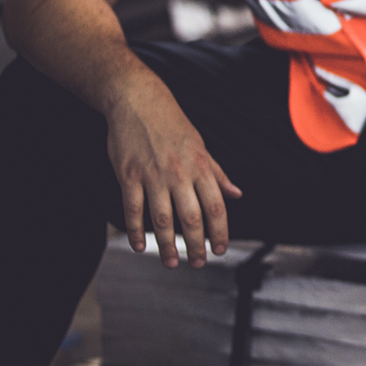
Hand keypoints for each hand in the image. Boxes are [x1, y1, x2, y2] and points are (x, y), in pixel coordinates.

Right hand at [104, 88, 240, 267]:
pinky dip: (136, 231)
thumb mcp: (201, 146)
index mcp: (200, 167)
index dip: (221, 231)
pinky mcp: (128, 175)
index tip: (221, 249)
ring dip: (167, 245)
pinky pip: (133, 209)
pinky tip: (141, 245)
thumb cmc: (172, 125)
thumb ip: (217, 173)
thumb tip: (236, 194)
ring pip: (162, 219)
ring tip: (172, 262)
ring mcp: (152, 175)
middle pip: (191, 218)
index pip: (216, 206)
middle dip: (196, 245)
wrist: (139, 101)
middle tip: (198, 263)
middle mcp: (179, 174)